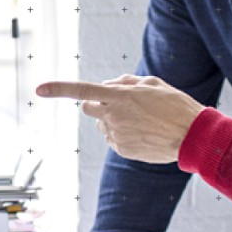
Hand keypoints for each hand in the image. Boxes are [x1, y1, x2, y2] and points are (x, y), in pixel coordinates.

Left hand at [36, 75, 204, 163]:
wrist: (192, 136)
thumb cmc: (175, 106)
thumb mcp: (153, 84)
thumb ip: (126, 82)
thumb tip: (108, 85)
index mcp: (120, 96)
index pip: (82, 91)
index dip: (59, 89)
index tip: (39, 89)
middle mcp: (114, 116)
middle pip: (87, 109)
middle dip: (96, 105)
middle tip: (118, 105)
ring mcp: (116, 135)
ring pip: (102, 125)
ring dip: (113, 120)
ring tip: (141, 121)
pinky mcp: (122, 150)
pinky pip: (113, 139)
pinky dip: (123, 135)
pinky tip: (143, 134)